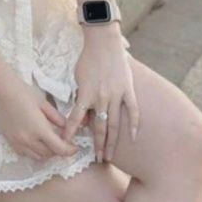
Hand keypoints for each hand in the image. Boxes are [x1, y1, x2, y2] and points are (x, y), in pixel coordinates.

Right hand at [0, 74, 80, 161]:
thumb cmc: (22, 92)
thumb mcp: (43, 103)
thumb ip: (57, 118)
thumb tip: (67, 128)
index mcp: (39, 129)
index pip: (59, 148)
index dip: (70, 150)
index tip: (75, 147)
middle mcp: (28, 140)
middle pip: (49, 154)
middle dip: (59, 150)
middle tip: (64, 141)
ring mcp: (18, 142)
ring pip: (38, 157)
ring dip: (47, 153)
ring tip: (51, 142)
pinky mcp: (10, 141)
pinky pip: (26, 154)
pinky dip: (34, 152)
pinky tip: (37, 142)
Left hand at [62, 28, 139, 162]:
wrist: (103, 42)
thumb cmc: (88, 59)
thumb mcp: (77, 79)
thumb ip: (80, 98)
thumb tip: (83, 117)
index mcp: (85, 94)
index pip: (75, 119)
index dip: (71, 133)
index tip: (67, 146)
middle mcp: (101, 98)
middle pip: (99, 127)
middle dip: (97, 145)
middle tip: (98, 160)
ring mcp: (116, 95)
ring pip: (114, 123)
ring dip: (112, 141)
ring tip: (110, 155)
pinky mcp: (128, 90)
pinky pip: (133, 110)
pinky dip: (134, 124)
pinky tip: (132, 137)